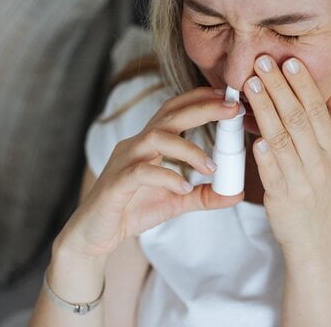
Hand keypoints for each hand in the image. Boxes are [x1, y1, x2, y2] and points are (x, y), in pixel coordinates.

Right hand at [57, 87, 243, 260]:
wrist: (93, 235)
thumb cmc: (131, 211)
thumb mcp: (175, 202)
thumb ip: (204, 195)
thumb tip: (236, 193)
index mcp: (147, 144)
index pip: (173, 111)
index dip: (198, 99)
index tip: (227, 96)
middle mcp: (135, 146)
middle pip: (168, 116)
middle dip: (202, 109)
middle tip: (231, 109)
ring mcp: (123, 162)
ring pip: (155, 139)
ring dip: (188, 149)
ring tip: (211, 166)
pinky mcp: (115, 184)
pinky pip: (141, 172)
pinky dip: (166, 176)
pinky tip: (184, 187)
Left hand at [244, 55, 330, 258]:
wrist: (316, 242)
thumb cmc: (320, 195)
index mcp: (330, 150)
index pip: (318, 110)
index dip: (304, 84)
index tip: (289, 61)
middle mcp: (319, 163)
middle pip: (299, 119)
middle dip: (279, 88)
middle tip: (262, 62)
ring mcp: (301, 181)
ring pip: (282, 140)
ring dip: (266, 111)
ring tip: (250, 86)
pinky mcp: (283, 200)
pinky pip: (273, 175)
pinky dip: (265, 157)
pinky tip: (254, 138)